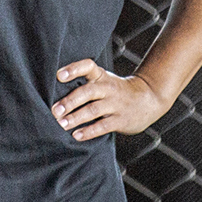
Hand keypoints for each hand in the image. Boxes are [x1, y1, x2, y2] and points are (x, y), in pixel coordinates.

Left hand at [52, 59, 169, 140]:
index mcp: (101, 76)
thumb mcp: (103, 80)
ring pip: (93, 110)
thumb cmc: (115, 91)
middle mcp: (108, 88)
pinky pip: (103, 126)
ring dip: (76, 117)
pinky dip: (89, 131)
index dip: (73, 69)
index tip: (59, 76)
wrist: (149, 99)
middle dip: (70, 101)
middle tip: (55, 110)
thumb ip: (84, 84)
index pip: (87, 66)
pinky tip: (76, 135)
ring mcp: (115, 104)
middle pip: (88, 91)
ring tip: (62, 124)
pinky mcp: (121, 120)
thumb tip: (52, 95)